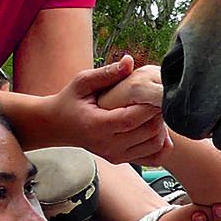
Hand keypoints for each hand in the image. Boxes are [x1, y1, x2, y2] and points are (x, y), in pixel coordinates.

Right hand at [44, 58, 169, 164]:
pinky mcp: (122, 160)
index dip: (150, 106)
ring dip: (162, 127)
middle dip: (159, 113)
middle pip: (149, 132)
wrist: (58, 126)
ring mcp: (116, 155)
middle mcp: (108, 145)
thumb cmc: (71, 101)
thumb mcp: (83, 82)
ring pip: (154, 145)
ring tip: (155, 110)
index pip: (133, 119)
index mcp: (98, 125)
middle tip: (159, 98)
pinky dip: (161, 144)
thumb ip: (107, 73)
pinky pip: (153, 157)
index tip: (158, 91)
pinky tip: (155, 128)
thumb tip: (129, 61)